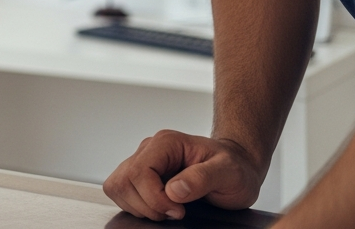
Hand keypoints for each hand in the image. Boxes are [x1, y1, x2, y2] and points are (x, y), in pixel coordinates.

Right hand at [103, 130, 264, 220]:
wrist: (237, 166)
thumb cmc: (235, 167)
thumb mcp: (229, 172)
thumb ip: (202, 178)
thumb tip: (173, 190)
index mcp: (166, 143)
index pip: (139, 171)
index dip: (154, 197)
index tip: (179, 210)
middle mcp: (149, 149)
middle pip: (123, 181)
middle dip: (146, 205)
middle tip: (174, 212)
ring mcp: (142, 162)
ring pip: (117, 186)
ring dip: (139, 207)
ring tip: (167, 210)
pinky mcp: (140, 176)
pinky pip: (121, 191)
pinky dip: (136, 206)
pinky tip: (159, 207)